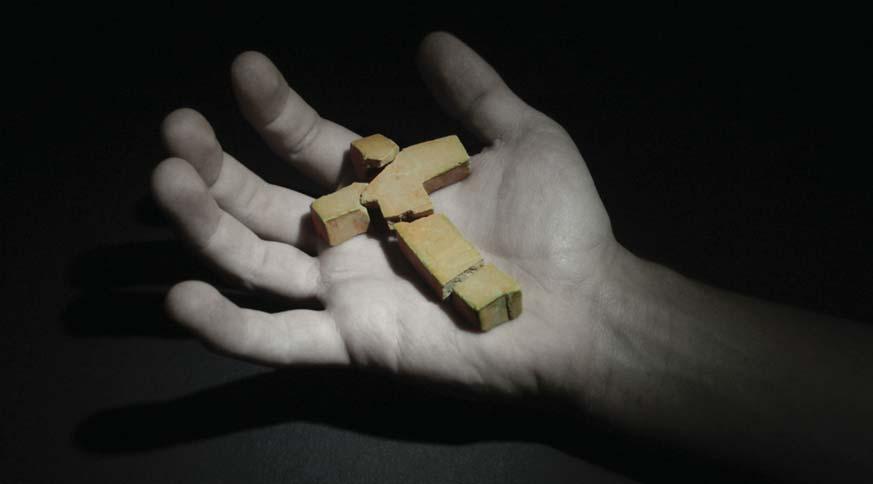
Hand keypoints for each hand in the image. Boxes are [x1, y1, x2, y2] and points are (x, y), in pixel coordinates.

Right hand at [152, 32, 621, 403]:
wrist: (586, 308)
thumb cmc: (559, 226)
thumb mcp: (522, 137)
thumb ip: (476, 90)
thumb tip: (432, 38)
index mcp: (386, 190)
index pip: (310, 144)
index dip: (273, 108)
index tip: (245, 67)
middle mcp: (355, 240)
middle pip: (264, 205)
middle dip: (215, 168)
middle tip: (175, 129)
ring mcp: (349, 294)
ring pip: (255, 263)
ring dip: (204, 227)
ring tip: (164, 181)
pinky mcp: (354, 344)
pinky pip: (277, 341)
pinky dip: (226, 327)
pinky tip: (180, 295)